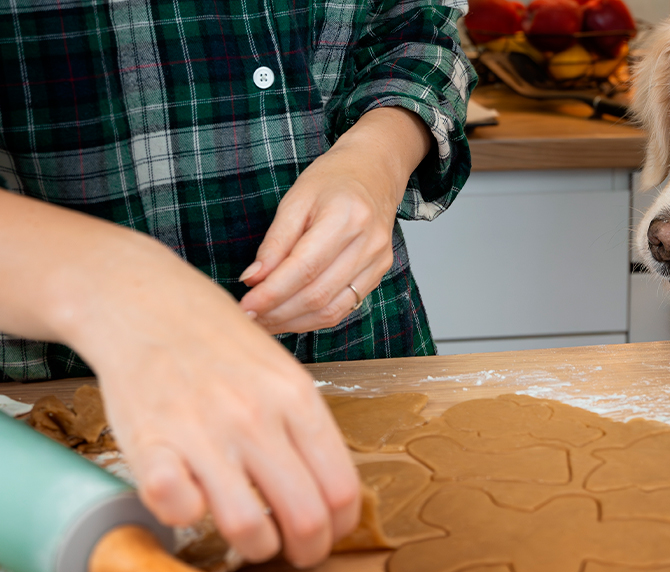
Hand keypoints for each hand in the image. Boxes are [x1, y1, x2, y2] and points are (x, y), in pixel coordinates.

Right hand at [0, 193, 359, 566]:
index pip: (341, 489)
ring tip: (249, 542)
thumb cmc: (220, 342)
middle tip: (295, 555)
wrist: (147, 304)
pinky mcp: (151, 443)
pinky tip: (192, 506)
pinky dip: (185, 521)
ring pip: (246, 527)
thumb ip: (306, 427)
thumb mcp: (283, 373)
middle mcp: (257, 417)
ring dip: (253, 549)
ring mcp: (204, 431)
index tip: (329, 537)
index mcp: (298, 400)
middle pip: (304, 517)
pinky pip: (176, 508)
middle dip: (306, 552)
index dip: (339, 529)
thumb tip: (331, 491)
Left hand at [239, 107, 430, 334]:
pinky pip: (344, 307)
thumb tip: (253, 280)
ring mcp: (378, 260)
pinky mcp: (379, 272)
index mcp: (346, 217)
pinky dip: (313, 318)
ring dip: (293, 322)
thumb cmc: (332, 180)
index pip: (304, 268)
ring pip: (331, 309)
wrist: (375, 172)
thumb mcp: (295, 200)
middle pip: (317, 294)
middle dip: (277, 312)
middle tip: (248, 317)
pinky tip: (290, 316)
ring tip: (265, 321)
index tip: (245, 305)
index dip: (272, 293)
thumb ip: (275, 242)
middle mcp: (368, 242)